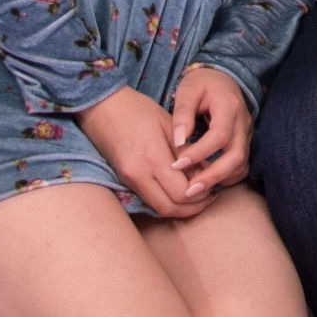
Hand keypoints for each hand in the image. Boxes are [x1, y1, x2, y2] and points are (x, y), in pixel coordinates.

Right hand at [75, 85, 207, 218]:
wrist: (102, 107)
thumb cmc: (138, 109)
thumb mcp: (168, 124)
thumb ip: (186, 151)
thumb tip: (205, 172)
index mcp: (153, 157)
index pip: (181, 192)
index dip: (201, 194)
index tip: (214, 185)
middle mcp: (139, 174)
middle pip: (171, 208)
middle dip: (193, 207)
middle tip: (209, 196)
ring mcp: (129, 180)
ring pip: (159, 209)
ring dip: (180, 208)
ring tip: (197, 195)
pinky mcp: (124, 181)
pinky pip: (150, 200)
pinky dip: (166, 201)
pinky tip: (178, 190)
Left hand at [169, 65, 252, 197]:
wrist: (222, 79)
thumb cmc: (202, 83)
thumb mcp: (188, 90)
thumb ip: (183, 114)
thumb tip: (178, 142)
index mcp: (229, 107)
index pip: (219, 136)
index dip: (199, 152)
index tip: (178, 163)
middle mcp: (243, 122)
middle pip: (237, 156)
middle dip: (213, 175)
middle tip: (189, 189)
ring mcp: (247, 134)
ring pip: (241, 165)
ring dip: (220, 180)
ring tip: (195, 188)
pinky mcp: (245, 143)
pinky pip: (241, 166)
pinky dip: (226, 177)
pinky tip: (206, 181)